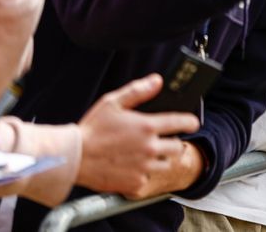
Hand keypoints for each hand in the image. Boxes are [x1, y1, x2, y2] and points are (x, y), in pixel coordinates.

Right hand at [75, 74, 200, 197]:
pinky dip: (143, 174)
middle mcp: (149, 148)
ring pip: (165, 164)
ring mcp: (143, 167)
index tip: (193, 123)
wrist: (73, 158)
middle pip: (177, 147)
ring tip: (143, 155)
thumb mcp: (113, 102)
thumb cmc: (92, 129)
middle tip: (159, 140)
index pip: (181, 123)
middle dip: (172, 142)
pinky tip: (131, 167)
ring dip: (159, 159)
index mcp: (147, 127)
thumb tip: (157, 81)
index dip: (190, 122)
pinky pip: (148, 179)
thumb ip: (138, 91)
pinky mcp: (135, 183)